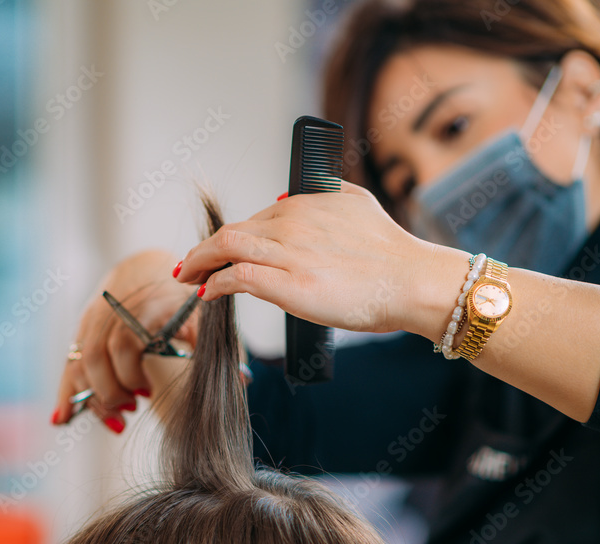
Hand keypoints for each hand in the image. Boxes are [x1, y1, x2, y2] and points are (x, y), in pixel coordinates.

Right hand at [52, 250, 198, 430]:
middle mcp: (113, 310)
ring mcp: (93, 319)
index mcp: (144, 305)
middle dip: (110, 390)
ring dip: (92, 397)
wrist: (147, 268)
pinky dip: (67, 393)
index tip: (147, 395)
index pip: (124, 342)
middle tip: (130, 409)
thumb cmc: (183, 300)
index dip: (130, 373)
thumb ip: (216, 346)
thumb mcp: (204, 318)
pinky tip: (61, 419)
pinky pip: (69, 362)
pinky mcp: (81, 331)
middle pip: (95, 355)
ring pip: (78, 361)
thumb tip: (242, 380)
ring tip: (117, 420)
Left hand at [175, 180, 469, 339]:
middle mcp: (292, 220)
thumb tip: (288, 195)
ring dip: (200, 263)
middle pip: (233, 230)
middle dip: (205, 249)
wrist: (411, 280)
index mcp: (306, 201)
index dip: (231, 237)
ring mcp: (288, 251)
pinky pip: (237, 277)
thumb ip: (325, 194)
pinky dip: (216, 283)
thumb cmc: (391, 254)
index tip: (218, 252)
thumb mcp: (357, 203)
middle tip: (190, 266)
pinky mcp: (288, 283)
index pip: (255, 218)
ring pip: (227, 247)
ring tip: (188, 277)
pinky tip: (207, 292)